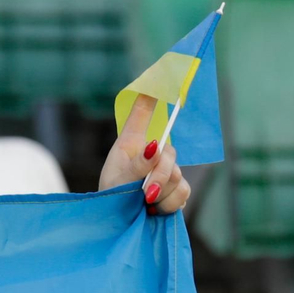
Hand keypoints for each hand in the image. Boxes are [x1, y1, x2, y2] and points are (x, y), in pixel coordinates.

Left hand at [98, 95, 190, 215]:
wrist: (117, 225)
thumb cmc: (110, 197)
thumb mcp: (117, 182)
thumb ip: (137, 166)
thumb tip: (156, 147)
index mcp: (133, 142)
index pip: (144, 109)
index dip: (153, 89)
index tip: (163, 67)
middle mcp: (153, 152)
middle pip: (169, 153)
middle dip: (159, 176)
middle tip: (145, 195)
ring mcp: (166, 171)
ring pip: (178, 176)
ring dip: (161, 194)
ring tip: (144, 205)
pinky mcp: (176, 190)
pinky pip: (183, 193)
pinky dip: (168, 205)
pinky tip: (155, 210)